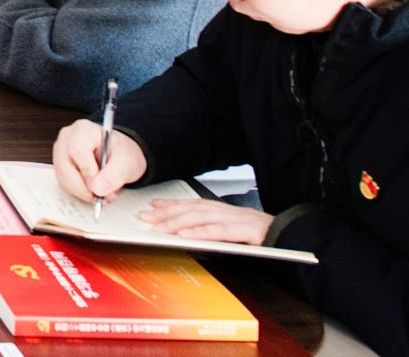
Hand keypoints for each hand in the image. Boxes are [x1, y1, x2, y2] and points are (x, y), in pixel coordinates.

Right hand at [53, 119, 147, 203]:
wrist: (119, 154)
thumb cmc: (121, 151)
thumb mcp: (127, 161)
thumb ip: (115, 174)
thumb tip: (97, 189)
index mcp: (84, 130)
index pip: (77, 150)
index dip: (88, 172)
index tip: (100, 187)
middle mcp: (67, 139)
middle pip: (65, 167)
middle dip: (84, 188)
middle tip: (102, 197)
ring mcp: (60, 153)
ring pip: (63, 178)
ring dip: (82, 192)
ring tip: (102, 195)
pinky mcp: (60, 166)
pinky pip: (64, 183)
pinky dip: (79, 192)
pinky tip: (93, 192)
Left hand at [138, 199, 272, 244]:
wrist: (299, 239)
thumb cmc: (269, 240)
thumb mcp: (239, 234)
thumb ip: (218, 231)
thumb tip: (191, 234)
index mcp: (228, 211)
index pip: (195, 204)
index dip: (173, 204)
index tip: (153, 205)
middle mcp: (232, 212)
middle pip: (194, 209)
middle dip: (167, 212)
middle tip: (146, 217)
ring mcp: (241, 220)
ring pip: (203, 217)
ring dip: (178, 222)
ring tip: (159, 227)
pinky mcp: (250, 232)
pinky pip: (221, 231)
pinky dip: (201, 232)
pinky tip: (184, 235)